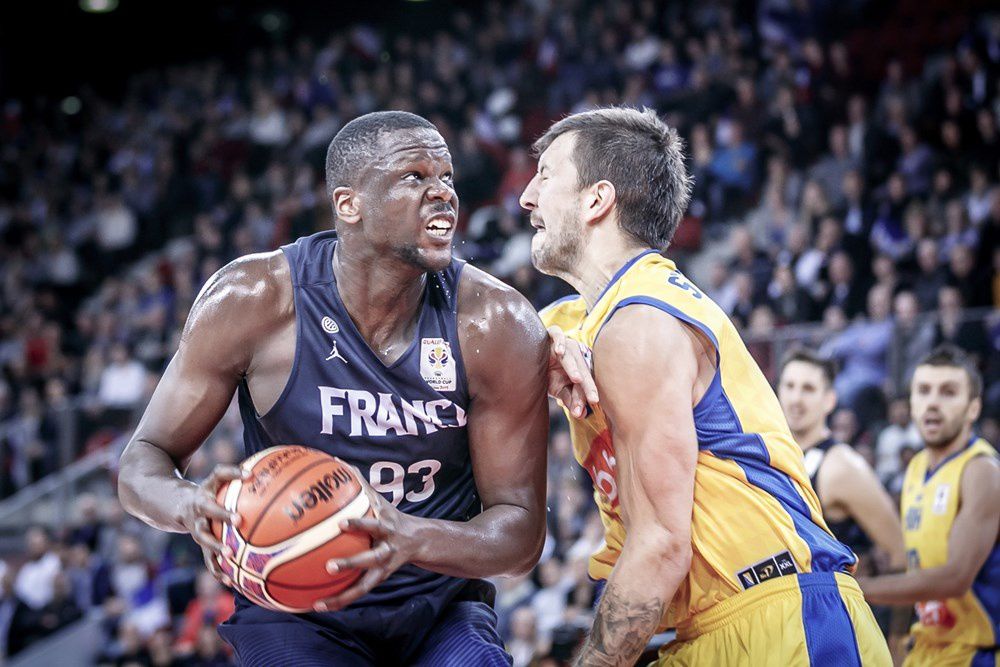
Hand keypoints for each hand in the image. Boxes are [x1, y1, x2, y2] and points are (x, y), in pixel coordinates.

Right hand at [180, 464, 249, 587]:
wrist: (177, 506)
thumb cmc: (207, 490)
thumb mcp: (216, 479)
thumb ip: (233, 473)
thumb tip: (255, 473)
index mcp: (205, 494)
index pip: (219, 478)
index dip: (233, 474)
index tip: (249, 476)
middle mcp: (199, 513)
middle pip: (210, 511)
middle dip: (222, 516)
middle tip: (239, 520)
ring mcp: (198, 531)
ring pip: (205, 540)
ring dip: (216, 548)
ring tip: (230, 555)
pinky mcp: (202, 545)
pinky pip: (209, 561)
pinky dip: (218, 571)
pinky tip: (231, 582)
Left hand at [314, 472, 419, 611]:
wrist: (419, 540)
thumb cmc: (389, 516)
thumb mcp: (378, 499)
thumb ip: (358, 481)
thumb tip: (336, 460)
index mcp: (385, 527)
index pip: (373, 524)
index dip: (358, 524)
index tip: (341, 523)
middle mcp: (386, 549)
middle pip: (370, 559)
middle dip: (352, 563)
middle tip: (329, 566)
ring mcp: (383, 568)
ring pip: (364, 585)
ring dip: (343, 595)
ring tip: (320, 602)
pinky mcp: (377, 580)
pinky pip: (356, 592)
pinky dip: (338, 600)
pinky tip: (317, 606)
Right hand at [546, 326, 598, 417]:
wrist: (527, 355)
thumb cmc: (546, 372)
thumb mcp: (558, 389)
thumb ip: (570, 399)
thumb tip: (581, 414)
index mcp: (579, 368)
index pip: (585, 382)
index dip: (586, 394)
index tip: (587, 408)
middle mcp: (575, 355)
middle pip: (583, 370)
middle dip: (587, 386)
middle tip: (593, 399)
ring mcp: (564, 344)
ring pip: (571, 355)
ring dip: (573, 367)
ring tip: (577, 379)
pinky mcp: (551, 335)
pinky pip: (557, 334)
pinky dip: (559, 341)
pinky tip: (559, 351)